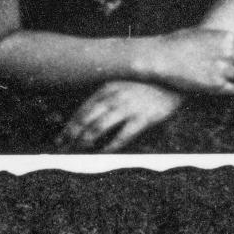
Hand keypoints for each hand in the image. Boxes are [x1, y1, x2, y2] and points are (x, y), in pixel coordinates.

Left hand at [57, 81, 183, 151]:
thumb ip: (106, 95)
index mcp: (107, 87)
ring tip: (79, 153)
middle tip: (64, 151)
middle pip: (87, 119)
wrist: (173, 78)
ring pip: (100, 127)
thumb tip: (88, 114)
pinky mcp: (143, 117)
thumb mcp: (122, 83)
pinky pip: (123, 136)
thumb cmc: (145, 82)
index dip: (69, 126)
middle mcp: (114, 96)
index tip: (60, 140)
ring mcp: (129, 106)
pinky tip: (103, 155)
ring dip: (86, 142)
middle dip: (72, 137)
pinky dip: (110, 147)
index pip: (82, 110)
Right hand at [149, 27, 233, 93]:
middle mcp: (228, 52)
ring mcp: (222, 69)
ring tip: (231, 80)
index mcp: (226, 37)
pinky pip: (233, 89)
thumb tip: (232, 41)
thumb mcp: (202, 33)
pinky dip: (230, 89)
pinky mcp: (215, 85)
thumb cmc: (178, 43)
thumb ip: (219, 38)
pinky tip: (222, 86)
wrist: (162, 57)